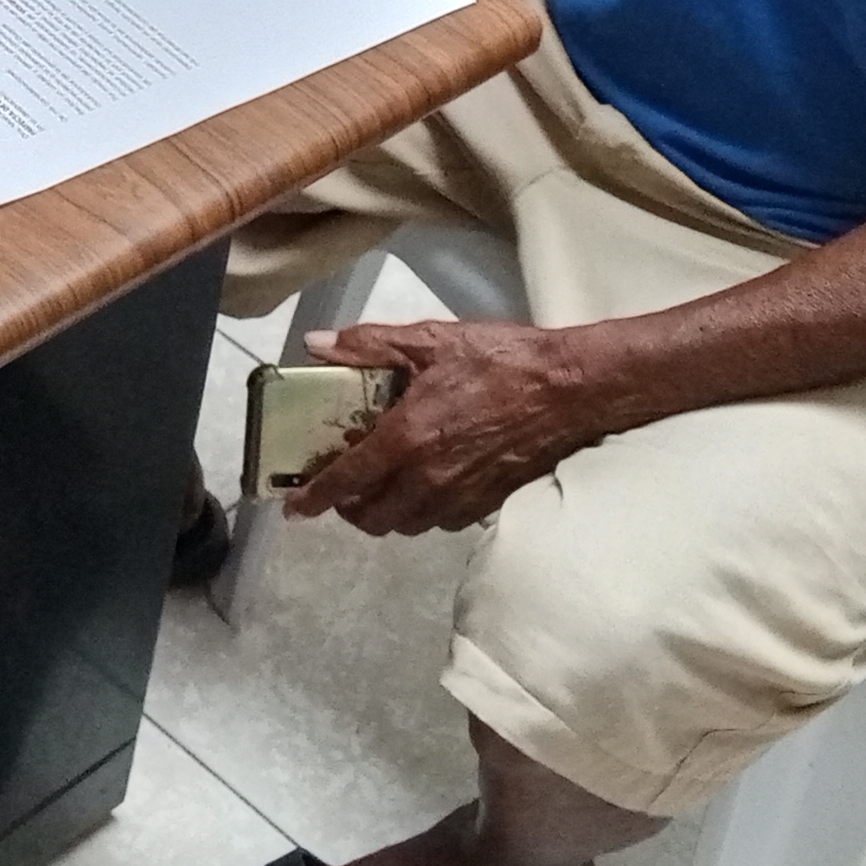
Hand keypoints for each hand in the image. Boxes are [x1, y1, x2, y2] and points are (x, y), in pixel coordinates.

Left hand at [286, 320, 616, 534]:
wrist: (570, 388)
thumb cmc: (500, 360)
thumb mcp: (430, 340)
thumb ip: (368, 345)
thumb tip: (316, 345)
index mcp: (408, 437)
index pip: (348, 481)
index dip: (316, 498)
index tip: (294, 508)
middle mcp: (430, 477)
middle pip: (375, 518)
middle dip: (350, 510)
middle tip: (343, 489)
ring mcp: (462, 496)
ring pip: (410, 525)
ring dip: (387, 514)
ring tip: (382, 487)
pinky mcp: (490, 502)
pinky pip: (444, 522)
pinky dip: (425, 512)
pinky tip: (426, 484)